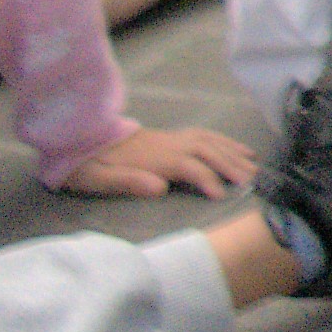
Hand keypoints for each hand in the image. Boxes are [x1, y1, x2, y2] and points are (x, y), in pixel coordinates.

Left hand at [59, 122, 254, 199]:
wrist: (78, 137)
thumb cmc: (87, 165)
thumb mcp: (98, 177)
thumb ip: (128, 181)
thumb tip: (160, 187)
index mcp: (154, 157)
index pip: (190, 166)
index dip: (208, 180)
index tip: (222, 196)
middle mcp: (169, 144)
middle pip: (208, 151)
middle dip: (232, 165)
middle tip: (252, 181)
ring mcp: (172, 138)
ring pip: (210, 141)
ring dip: (233, 152)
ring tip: (254, 165)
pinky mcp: (170, 136)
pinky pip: (205, 134)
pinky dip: (224, 140)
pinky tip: (235, 147)